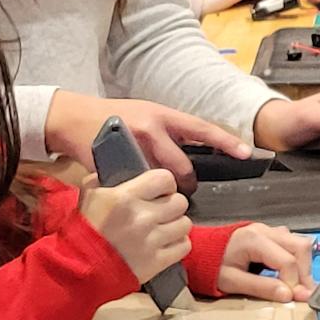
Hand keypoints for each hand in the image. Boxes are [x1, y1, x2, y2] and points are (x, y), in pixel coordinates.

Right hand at [43, 91, 249, 188]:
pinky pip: (140, 188)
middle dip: (185, 183)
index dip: (225, 141)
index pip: (201, 129)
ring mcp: (134, 149)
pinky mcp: (118, 167)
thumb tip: (191, 155)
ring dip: (164, 194)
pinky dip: (145, 198)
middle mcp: (152, 129)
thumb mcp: (144, 116)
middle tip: (182, 191)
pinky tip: (140, 204)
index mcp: (162, 116)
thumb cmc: (112, 120)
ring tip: (159, 200)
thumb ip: (166, 134)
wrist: (73, 119)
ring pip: (162, 181)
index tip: (246, 153)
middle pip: (182, 167)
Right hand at [89, 165, 191, 285]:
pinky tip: (165, 244)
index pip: (165, 178)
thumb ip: (107, 180)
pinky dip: (177, 245)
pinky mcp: (157, 262)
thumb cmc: (82, 229)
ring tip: (163, 229)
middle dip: (171, 205)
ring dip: (176, 225)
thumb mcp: (90, 195)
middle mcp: (142, 217)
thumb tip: (121, 170)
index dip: (165, 185)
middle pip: (180, 202)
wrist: (77, 268)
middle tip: (161, 212)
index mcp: (125, 197)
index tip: (159, 192)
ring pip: (185, 224)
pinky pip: (184, 246)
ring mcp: (152, 241)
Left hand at [215, 221, 314, 300]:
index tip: (294, 299)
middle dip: (305, 271)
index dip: (294, 282)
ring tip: (297, 285)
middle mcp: (265, 230)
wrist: (197, 252)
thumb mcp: (232, 282)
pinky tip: (288, 273)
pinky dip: (295, 258)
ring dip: (302, 264)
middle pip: (300, 246)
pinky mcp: (268, 233)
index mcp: (254, 240)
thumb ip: (261, 287)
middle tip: (302, 293)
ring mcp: (268, 229)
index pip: (287, 261)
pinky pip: (291, 242)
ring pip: (299, 242)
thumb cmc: (210, 267)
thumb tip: (289, 295)